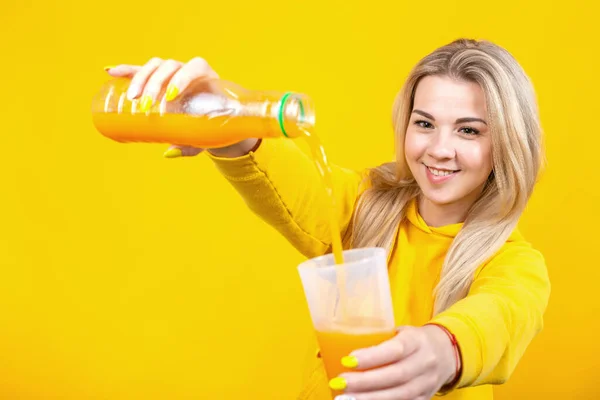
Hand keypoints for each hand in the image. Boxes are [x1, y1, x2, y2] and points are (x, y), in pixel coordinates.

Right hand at [104, 58, 257, 157]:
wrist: (212, 119)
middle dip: (155, 84)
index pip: (194, 67)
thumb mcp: (205, 135)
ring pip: (154, 66)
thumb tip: (169, 152)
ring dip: (140, 78)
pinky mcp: (157, 78)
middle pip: (169, 66)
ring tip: (132, 97)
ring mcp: (172, 71)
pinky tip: (110, 72)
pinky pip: (140, 69)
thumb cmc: (211, 125)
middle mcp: (188, 70)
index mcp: (206, 77)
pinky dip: (126, 70)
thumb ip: (191, 144)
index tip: (170, 96)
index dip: (182, 78)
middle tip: (146, 105)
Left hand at [330, 325, 459, 399]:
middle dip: (365, 382)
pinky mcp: (424, 398)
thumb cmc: (412, 340)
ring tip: (346, 398)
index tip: (348, 360)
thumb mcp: (400, 332)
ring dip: (370, 399)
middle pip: (395, 375)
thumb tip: (332, 346)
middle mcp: (424, 362)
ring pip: (399, 395)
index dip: (371, 357)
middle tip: (340, 382)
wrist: (446, 353)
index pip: (394, 349)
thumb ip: (376, 340)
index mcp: (416, 341)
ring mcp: (426, 383)